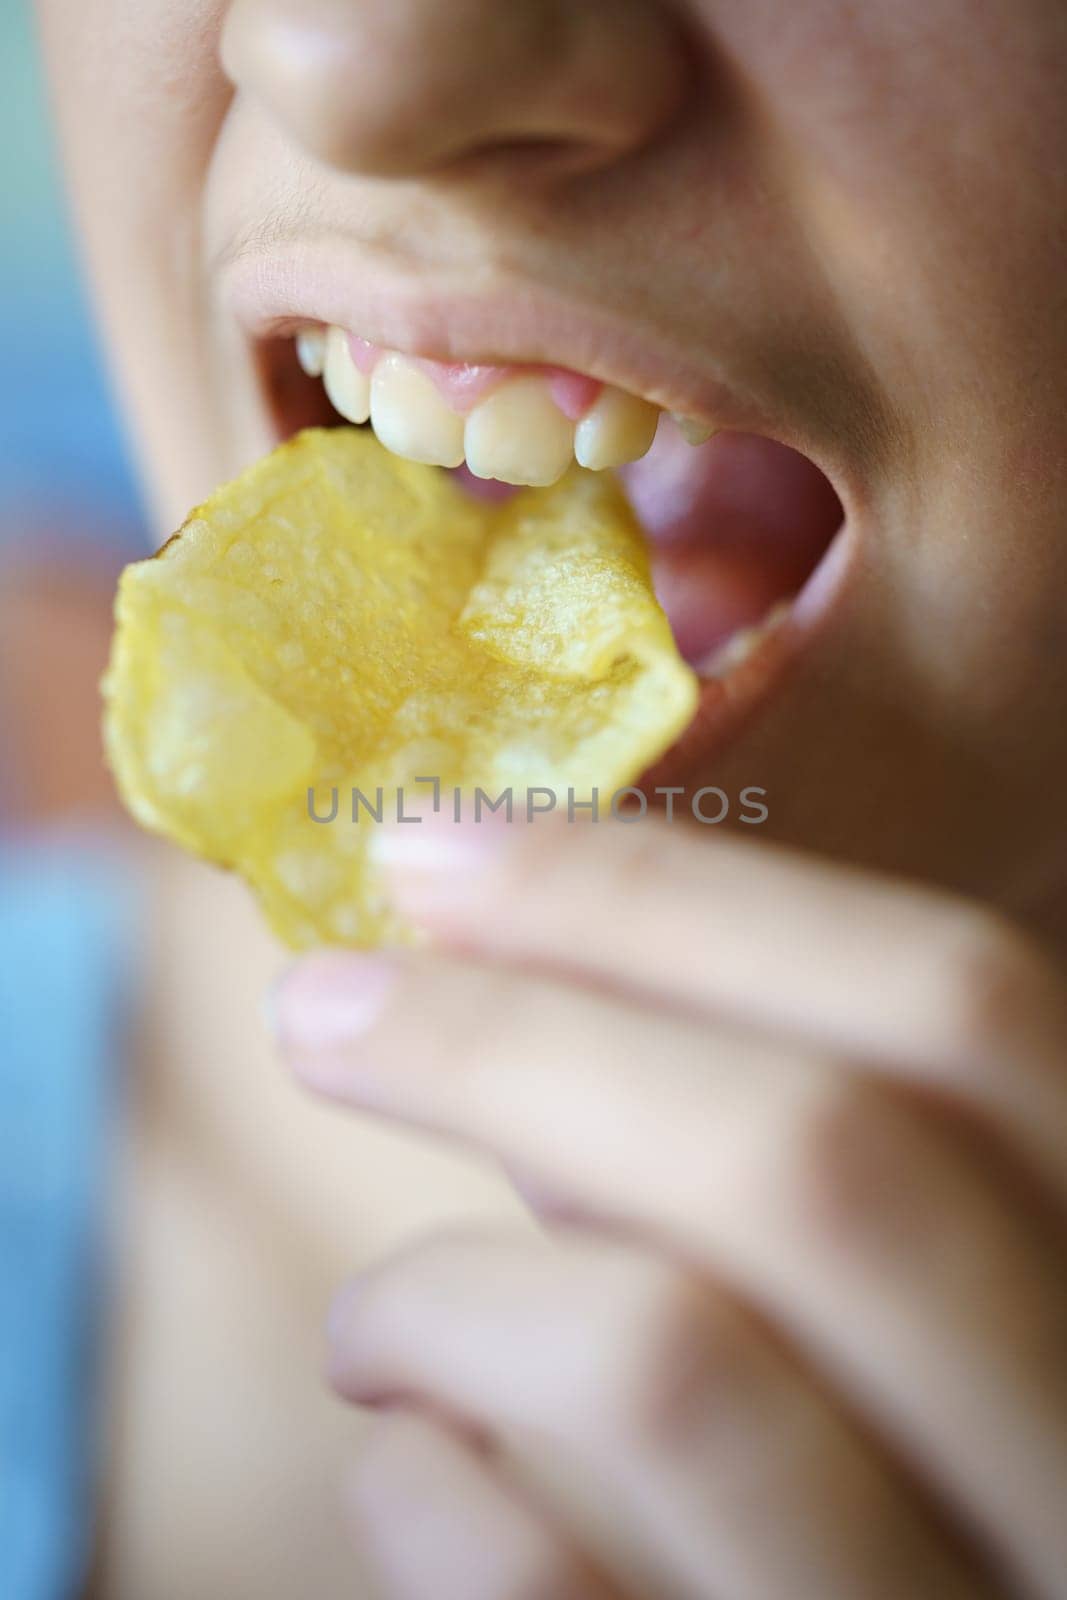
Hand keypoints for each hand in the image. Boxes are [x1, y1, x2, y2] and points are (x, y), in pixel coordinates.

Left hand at [274, 812, 1066, 1599]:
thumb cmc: (866, 1454)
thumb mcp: (906, 1285)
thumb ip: (793, 1160)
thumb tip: (545, 981)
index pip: (962, 1006)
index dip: (676, 898)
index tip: (442, 849)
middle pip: (812, 1159)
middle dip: (510, 1040)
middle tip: (323, 1005)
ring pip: (670, 1364)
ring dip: (447, 1291)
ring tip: (372, 1322)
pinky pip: (549, 1588)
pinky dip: (424, 1495)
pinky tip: (411, 1468)